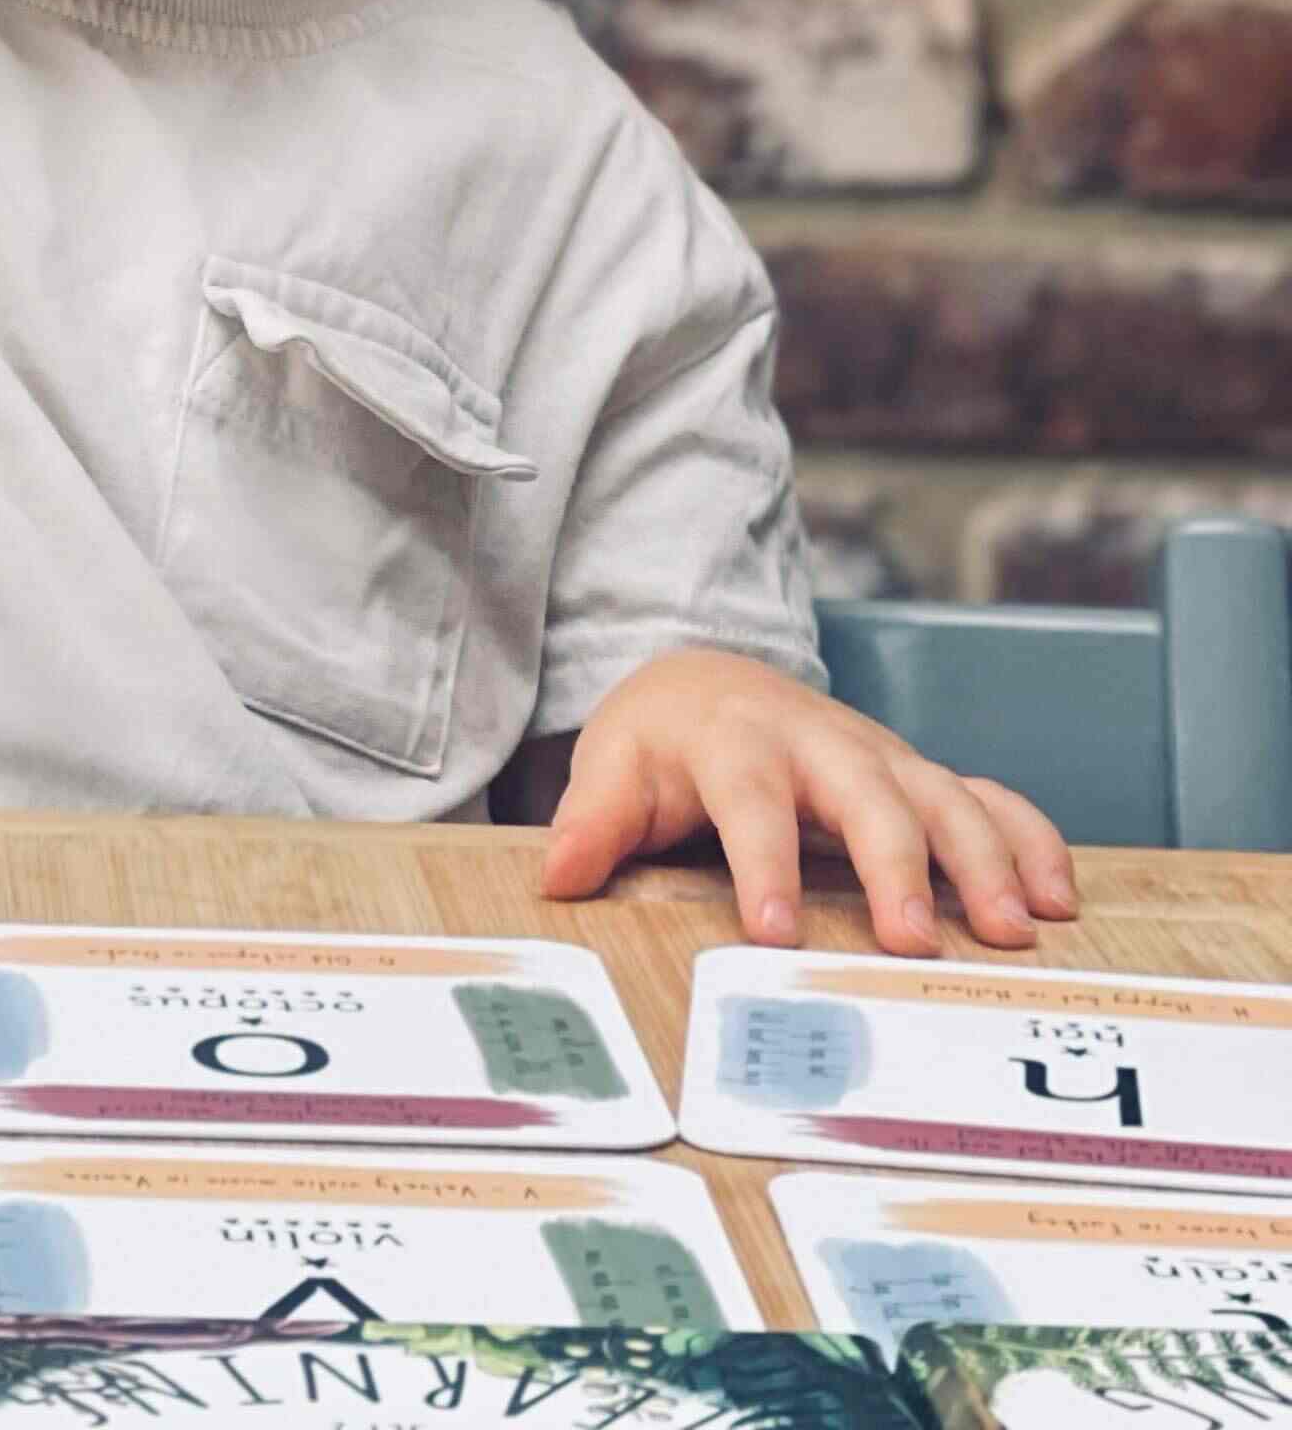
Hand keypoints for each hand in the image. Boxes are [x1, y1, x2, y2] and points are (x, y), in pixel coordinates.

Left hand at [537, 646, 1079, 952]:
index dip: (764, 865)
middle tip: (914, 942)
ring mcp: (879, 755)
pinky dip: (1030, 838)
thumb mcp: (613, 767)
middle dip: (895, 864)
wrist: (709, 674)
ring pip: (942, 793)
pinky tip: (1060, 898)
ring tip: (1013, 931)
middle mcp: (820, 742)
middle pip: (866, 793)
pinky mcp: (917, 774)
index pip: (751, 801)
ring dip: (984, 857)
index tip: (776, 934)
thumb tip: (557, 879)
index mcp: (737, 741)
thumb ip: (591, 823)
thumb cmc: (662, 740)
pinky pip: (988, 796)